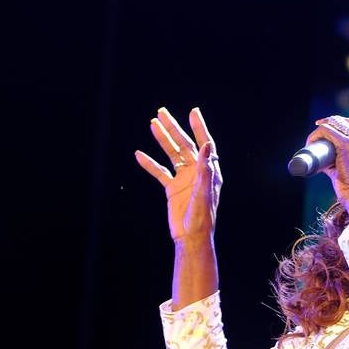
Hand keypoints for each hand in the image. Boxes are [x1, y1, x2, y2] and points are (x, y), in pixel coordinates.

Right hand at [135, 106, 221, 243]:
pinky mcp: (173, 188)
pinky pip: (160, 172)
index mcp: (208, 170)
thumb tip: (207, 144)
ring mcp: (184, 179)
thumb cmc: (201, 217)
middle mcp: (197, 171)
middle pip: (184, 144)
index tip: (193, 111)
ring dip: (162, 140)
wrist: (190, 237)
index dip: (199, 127)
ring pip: (171, 154)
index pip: (204, 143)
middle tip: (162, 112)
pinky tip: (139, 154)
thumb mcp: (204, 191)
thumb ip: (206, 168)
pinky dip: (150, 163)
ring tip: (152, 123)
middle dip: (174, 128)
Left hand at [307, 114, 348, 216]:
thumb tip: (326, 162)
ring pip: (335, 123)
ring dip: (320, 130)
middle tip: (315, 137)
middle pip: (343, 121)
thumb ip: (342, 162)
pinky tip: (311, 142)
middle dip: (327, 125)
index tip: (325, 131)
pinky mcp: (348, 145)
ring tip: (312, 141)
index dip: (338, 124)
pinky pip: (329, 130)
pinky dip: (317, 134)